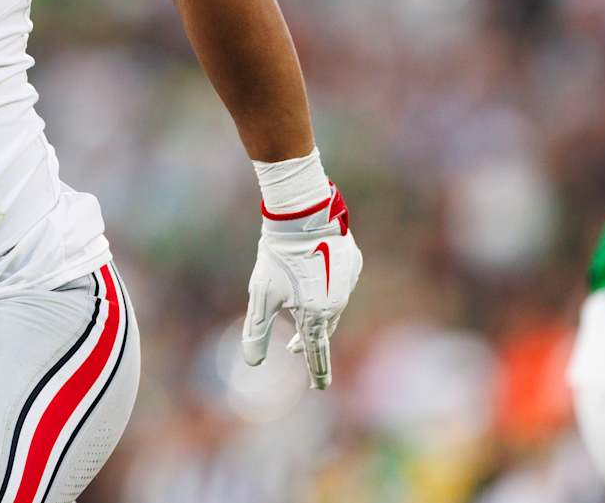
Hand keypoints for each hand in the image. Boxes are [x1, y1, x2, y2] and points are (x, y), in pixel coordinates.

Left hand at [241, 184, 361, 388]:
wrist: (301, 217)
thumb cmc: (277, 257)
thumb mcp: (261, 296)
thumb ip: (257, 331)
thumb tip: (252, 362)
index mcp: (316, 315)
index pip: (315, 351)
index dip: (316, 371)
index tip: (319, 387)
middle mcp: (338, 302)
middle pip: (323, 329)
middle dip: (307, 341)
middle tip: (293, 349)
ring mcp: (349, 283)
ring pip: (332, 306)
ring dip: (315, 314)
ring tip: (298, 314)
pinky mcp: (352, 264)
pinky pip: (339, 283)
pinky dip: (326, 287)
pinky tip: (314, 279)